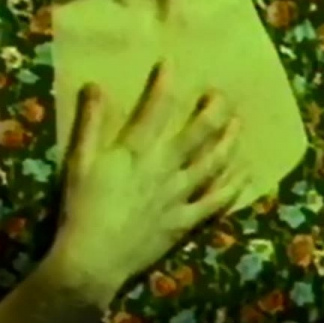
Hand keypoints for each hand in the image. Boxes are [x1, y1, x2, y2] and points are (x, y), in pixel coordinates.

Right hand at [50, 62, 246, 301]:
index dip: (165, 84)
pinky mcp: (185, 221)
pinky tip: (244, 174)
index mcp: (136, 152)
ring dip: (228, 141)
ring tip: (238, 124)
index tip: (173, 64)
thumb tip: (95, 86)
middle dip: (213, 110)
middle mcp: (163, 168)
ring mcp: (178, 195)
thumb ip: (90, 123)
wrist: (93, 259)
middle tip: (223, 94)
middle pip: (196, 133)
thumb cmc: (82, 208)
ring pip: (212, 163)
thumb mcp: (79, 162)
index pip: (155, 110)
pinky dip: (231, 187)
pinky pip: (215, 202)